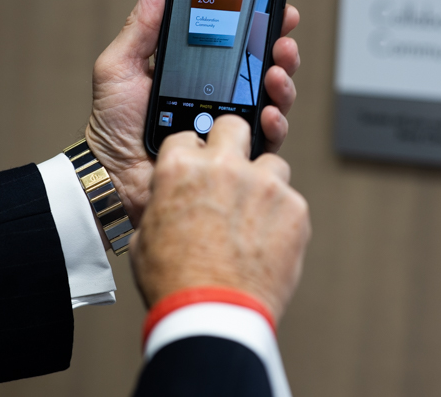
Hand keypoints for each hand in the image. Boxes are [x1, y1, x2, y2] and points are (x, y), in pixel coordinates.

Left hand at [85, 0, 300, 226]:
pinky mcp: (236, 154)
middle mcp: (223, 97)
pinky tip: (269, 114)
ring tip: (275, 74)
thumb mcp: (121, 66)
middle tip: (281, 42)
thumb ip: (142, 27)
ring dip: (283, 84)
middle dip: (281, 51)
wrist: (111, 173)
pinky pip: (268, 139)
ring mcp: (232, 126)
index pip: (239, 44)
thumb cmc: (113, 123)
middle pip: (266, 68)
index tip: (275, 6)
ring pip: (275, 101)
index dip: (262, 24)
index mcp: (200, 73)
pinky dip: (276, 124)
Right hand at [130, 115, 310, 322]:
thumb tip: (172, 198)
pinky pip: (289, 199)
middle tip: (232, 165)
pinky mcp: (293, 207)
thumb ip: (164, 203)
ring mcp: (264, 184)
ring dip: (262, 182)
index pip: (187, 136)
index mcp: (180, 168)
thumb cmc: (175, 280)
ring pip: (271, 163)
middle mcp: (224, 166)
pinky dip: (280, 215)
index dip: (192, 152)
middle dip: (232, 141)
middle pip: (234, 126)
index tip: (197, 165)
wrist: (213, 315)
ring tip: (253, 214)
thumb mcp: (147, 235)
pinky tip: (266, 240)